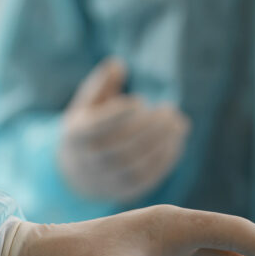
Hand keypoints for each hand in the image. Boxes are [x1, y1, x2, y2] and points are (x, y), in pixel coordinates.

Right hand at [59, 58, 189, 202]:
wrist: (77, 175)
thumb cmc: (87, 130)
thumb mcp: (85, 106)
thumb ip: (101, 86)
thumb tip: (117, 63)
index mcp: (76, 137)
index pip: (96, 128)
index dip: (118, 115)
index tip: (140, 101)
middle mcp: (90, 162)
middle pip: (122, 147)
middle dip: (150, 128)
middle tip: (170, 110)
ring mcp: (109, 180)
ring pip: (138, 164)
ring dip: (163, 142)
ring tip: (178, 122)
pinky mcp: (127, 192)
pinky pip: (149, 177)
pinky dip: (166, 158)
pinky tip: (177, 140)